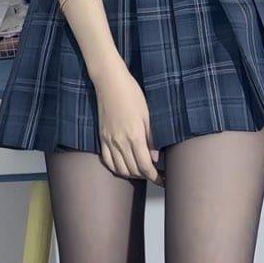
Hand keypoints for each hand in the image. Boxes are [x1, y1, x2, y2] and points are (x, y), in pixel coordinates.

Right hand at [92, 58, 163, 184]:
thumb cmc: (131, 94)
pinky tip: (123, 167)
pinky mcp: (102, 137)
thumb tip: (155, 158)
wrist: (110, 82)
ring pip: (120, 168)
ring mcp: (109, 140)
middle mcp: (120, 141)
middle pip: (133, 170)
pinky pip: (107, 160)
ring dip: (131, 174)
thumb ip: (151, 138)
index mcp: (134, 136)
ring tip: (141, 172)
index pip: (145, 165)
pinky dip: (116, 168)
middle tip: (155, 176)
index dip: (154, 177)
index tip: (161, 180)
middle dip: (145, 177)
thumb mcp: (147, 114)